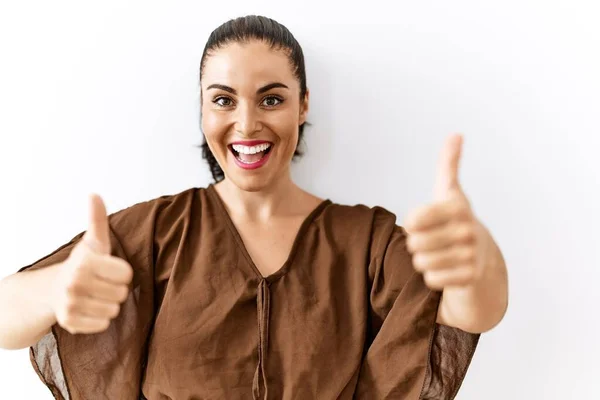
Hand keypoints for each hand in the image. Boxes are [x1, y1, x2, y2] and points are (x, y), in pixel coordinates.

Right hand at [50, 194, 132, 334]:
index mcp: (85, 262)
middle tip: (102, 284)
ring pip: (114, 310)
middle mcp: (75, 283)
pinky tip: (89, 308)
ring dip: (109, 304)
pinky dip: (99, 319)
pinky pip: (103, 324)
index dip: (122, 272)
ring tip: (96, 296)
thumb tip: (94, 194)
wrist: (53, 289)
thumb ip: (97, 219)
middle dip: (116, 289)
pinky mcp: (69, 322)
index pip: (127, 275)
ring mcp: (70, 304)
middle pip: (122, 293)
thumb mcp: (94, 241)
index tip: (109, 269)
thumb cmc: (83, 264)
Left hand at [404, 134, 492, 290]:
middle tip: (433, 241)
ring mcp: (472, 255)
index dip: (411, 223)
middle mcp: (468, 230)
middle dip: (417, 244)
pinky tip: (447, 269)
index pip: (412, 220)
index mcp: (458, 207)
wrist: (482, 256)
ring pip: (421, 262)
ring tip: (439, 254)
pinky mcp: (470, 277)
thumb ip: (448, 164)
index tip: (422, 222)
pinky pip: (432, 279)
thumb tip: (456, 134)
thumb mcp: (449, 191)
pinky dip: (434, 277)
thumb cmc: (455, 220)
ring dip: (424, 261)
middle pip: (414, 243)